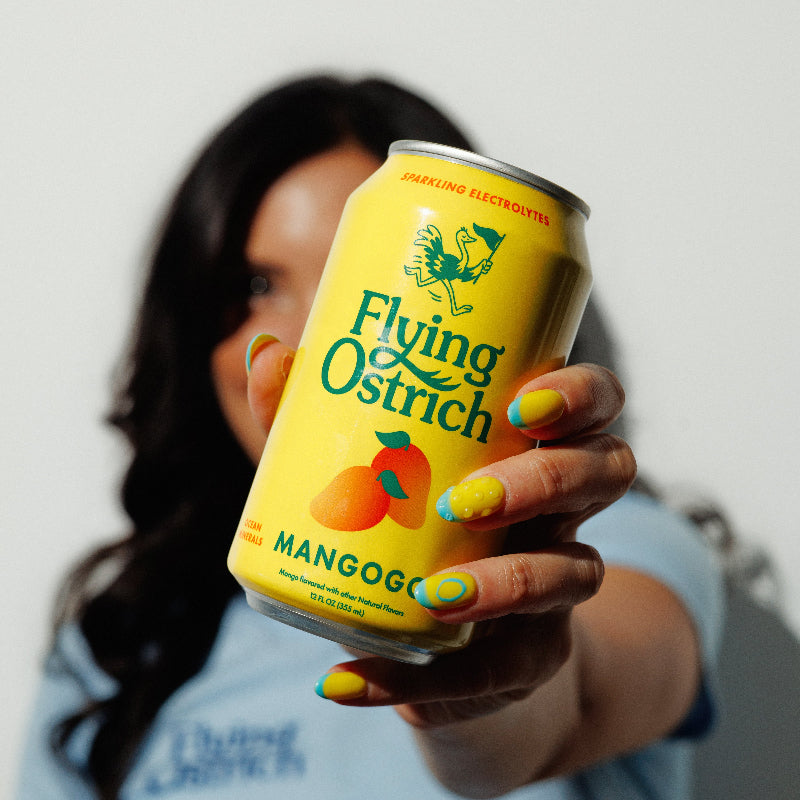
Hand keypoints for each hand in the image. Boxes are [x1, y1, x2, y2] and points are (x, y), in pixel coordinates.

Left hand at [312, 363, 636, 727]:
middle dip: (547, 479)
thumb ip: (317, 414)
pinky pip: (501, 672)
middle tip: (466, 500)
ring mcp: (556, 583)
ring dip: (509, 584)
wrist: (431, 640)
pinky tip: (350, 679)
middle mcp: (561, 508)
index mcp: (530, 445)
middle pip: (606, 472)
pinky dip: (424, 681)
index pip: (595, 400)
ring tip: (431, 596)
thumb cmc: (404, 525)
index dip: (579, 395)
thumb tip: (268, 350)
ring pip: (579, 573)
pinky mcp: (529, 655)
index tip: (521, 405)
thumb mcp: (365, 467)